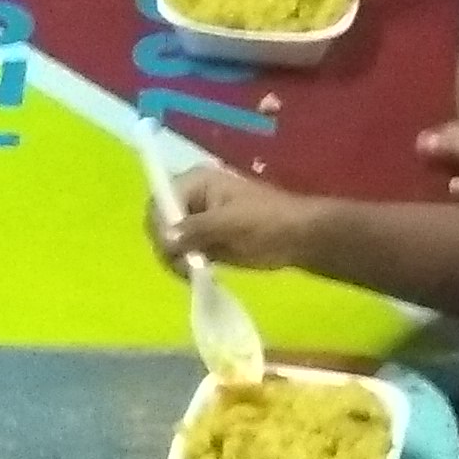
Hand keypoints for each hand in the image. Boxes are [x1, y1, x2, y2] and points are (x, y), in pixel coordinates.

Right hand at [154, 163, 313, 270]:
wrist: (299, 239)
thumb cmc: (268, 221)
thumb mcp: (232, 222)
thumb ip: (197, 229)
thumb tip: (164, 239)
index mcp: (195, 183)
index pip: (160, 201)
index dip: (159, 225)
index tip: (170, 248)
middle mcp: (190, 200)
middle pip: (160, 223)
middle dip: (167, 246)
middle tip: (185, 266)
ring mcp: (197, 222)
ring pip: (168, 243)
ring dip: (175, 260)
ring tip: (194, 273)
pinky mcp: (204, 242)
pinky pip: (182, 256)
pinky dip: (185, 267)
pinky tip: (197, 276)